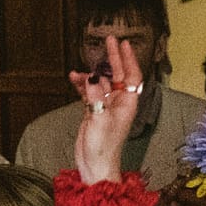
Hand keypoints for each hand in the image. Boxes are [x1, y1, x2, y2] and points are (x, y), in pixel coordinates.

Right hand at [72, 34, 143, 183]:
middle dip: (113, 58)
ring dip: (90, 75)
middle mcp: (119, 102)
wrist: (95, 164)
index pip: (132, 74)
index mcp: (128, 103)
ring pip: (101, 83)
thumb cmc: (103, 146)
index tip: (123, 43)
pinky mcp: (95, 112)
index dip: (128, 58)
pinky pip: (89, 92)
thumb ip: (95, 95)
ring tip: (77, 71)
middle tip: (109, 40)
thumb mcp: (99, 118)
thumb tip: (93, 76)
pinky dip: (82, 85)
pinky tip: (73, 79)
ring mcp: (106, 106)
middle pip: (118, 75)